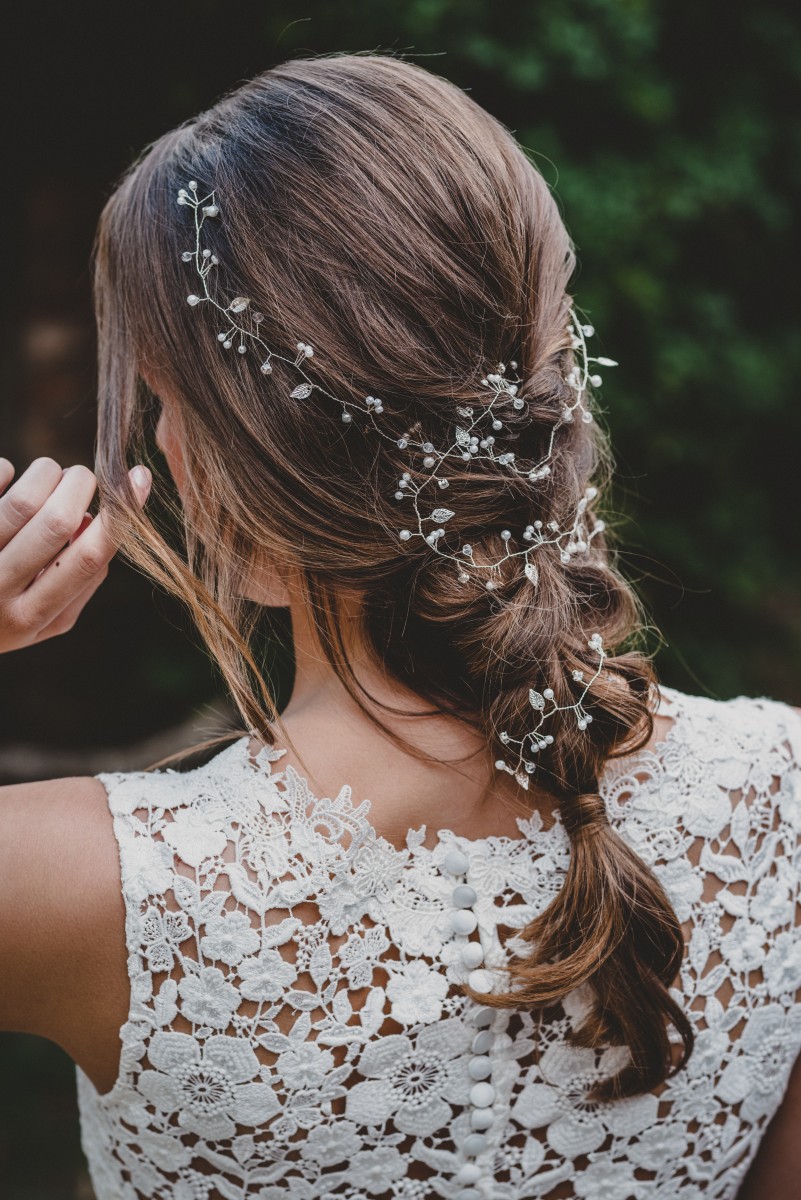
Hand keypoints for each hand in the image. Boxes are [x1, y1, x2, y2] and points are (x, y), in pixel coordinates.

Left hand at [0, 456, 150, 652]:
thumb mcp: (41, 621)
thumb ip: (78, 584)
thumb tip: (97, 524)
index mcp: (31, 616)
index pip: (88, 560)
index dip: (121, 515)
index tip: (140, 477)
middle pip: (59, 522)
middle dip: (81, 484)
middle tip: (82, 477)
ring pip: (23, 499)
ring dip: (47, 472)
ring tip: (48, 475)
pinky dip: (4, 470)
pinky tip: (5, 480)